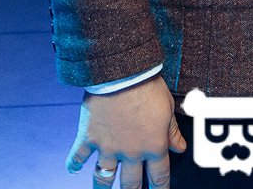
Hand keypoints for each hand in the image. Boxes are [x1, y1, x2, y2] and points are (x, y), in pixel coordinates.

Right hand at [67, 74, 185, 186]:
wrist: (122, 74)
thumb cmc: (148, 87)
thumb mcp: (168, 109)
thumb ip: (172, 132)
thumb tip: (180, 148)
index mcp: (153, 146)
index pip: (159, 176)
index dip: (160, 188)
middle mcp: (131, 152)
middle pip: (131, 183)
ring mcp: (108, 147)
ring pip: (104, 177)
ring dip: (102, 186)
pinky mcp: (89, 137)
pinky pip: (78, 156)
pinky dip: (73, 163)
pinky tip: (72, 169)